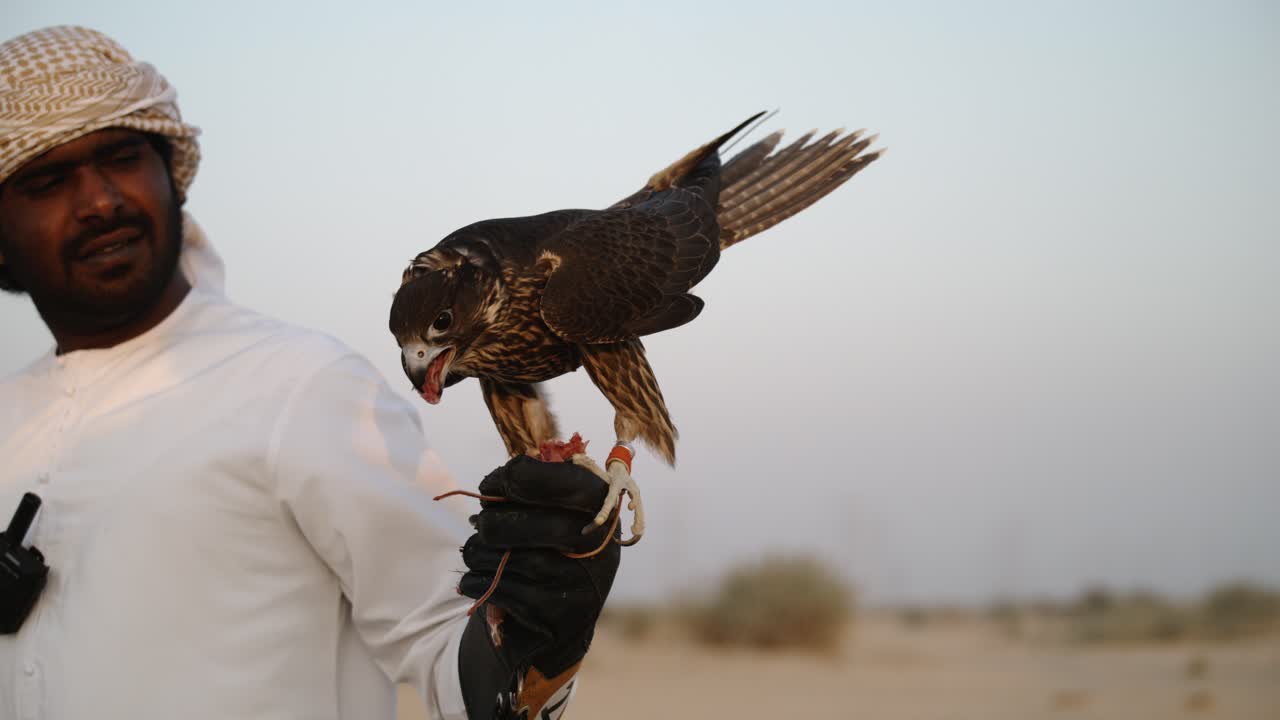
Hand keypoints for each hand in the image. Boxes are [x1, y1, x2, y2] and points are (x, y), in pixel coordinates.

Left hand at [457, 455, 620, 717]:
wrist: (561, 621)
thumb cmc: (552, 551)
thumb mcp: (558, 513)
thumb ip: (537, 489)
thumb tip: (496, 484)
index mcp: (603, 508)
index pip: (564, 481)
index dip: (514, 477)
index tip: (487, 485)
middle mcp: (601, 546)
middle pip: (536, 523)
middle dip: (493, 521)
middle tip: (479, 523)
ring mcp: (583, 585)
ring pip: (514, 560)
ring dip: (480, 552)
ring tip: (473, 550)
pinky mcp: (559, 617)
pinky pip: (505, 592)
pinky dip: (477, 582)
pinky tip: (473, 578)